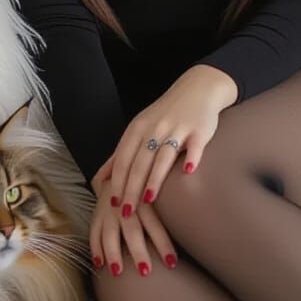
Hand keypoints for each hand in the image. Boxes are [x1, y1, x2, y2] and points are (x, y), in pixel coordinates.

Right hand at [89, 172, 178, 275]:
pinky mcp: (98, 213)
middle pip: (132, 229)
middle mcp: (126, 203)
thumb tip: (205, 217)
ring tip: (118, 271)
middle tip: (145, 271)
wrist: (123, 166)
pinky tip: (99, 264)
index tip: (172, 262)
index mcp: (145, 198)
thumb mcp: (162, 183)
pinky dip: (95, 247)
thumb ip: (176, 199)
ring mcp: (109, 209)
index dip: (163, 243)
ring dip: (113, 252)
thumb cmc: (150, 181)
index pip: (155, 224)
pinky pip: (94, 231)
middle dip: (138, 251)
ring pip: (109, 232)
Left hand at [94, 65, 236, 219]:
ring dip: (155, 177)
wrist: (198, 88)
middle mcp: (155, 128)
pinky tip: (188, 171)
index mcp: (138, 129)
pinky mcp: (199, 130)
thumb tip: (101, 178)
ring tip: (149, 199)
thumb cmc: (165, 114)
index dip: (117, 182)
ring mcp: (177, 128)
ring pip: (163, 155)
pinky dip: (191, 157)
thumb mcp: (139, 128)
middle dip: (131, 188)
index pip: (123, 159)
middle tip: (127, 212)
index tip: (113, 204)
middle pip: (140, 162)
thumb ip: (122, 153)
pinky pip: (194, 145)